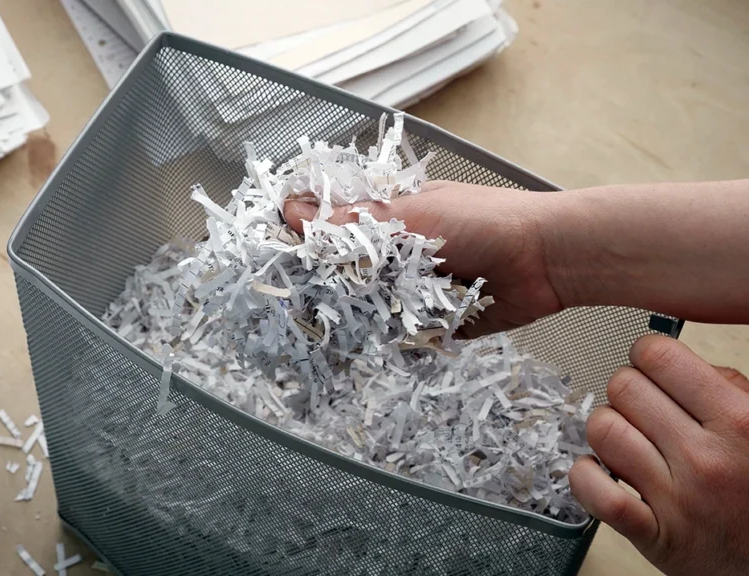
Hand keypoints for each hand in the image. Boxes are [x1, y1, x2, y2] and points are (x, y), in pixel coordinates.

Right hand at [283, 180, 562, 337]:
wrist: (546, 260)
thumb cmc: (483, 221)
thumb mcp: (413, 214)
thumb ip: (354, 220)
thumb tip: (293, 214)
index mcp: (390, 216)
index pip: (335, 226)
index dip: (306, 241)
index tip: (277, 258)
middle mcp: (398, 252)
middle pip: (347, 271)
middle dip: (328, 286)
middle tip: (295, 302)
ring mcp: (415, 287)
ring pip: (371, 305)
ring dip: (359, 316)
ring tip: (327, 329)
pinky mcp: (434, 318)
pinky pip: (402, 332)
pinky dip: (391, 337)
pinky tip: (368, 346)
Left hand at [569, 335, 748, 575]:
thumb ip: (726, 387)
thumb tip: (671, 363)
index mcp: (740, 420)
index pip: (658, 356)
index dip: (647, 355)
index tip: (651, 367)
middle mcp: (707, 457)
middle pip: (623, 388)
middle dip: (627, 391)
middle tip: (642, 408)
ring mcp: (678, 499)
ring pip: (602, 430)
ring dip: (607, 430)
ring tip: (627, 441)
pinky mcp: (656, 536)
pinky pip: (594, 491)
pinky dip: (585, 476)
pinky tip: (601, 473)